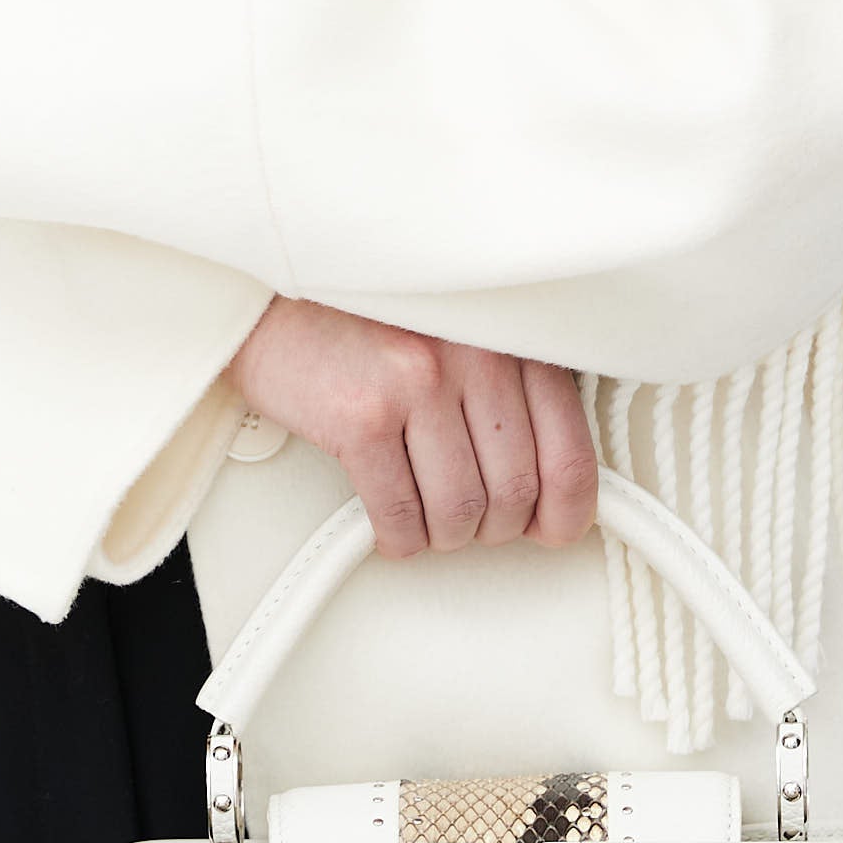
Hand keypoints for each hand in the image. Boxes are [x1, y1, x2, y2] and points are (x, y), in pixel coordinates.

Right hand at [227, 298, 597, 560]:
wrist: (274, 303)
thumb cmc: (365, 323)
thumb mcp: (460, 341)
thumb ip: (510, 397)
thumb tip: (547, 489)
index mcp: (508, 338)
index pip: (568, 451)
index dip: (566, 511)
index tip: (552, 530)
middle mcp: (474, 357)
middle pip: (515, 491)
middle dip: (494, 528)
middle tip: (472, 524)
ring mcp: (418, 385)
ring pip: (461, 511)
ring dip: (446, 537)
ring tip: (429, 524)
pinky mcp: (363, 418)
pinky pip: (402, 514)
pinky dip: (402, 539)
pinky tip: (395, 529)